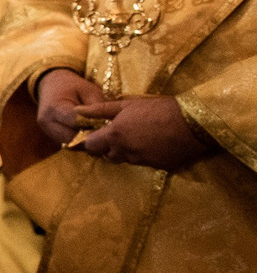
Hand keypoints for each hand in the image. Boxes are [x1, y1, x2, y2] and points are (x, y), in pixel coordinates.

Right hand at [35, 67, 104, 145]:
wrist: (51, 85)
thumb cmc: (73, 86)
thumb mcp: (89, 90)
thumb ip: (98, 108)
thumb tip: (108, 125)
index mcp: (55, 107)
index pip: (76, 123)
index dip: (94, 126)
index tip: (109, 126)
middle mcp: (47, 122)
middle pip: (72, 139)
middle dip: (90, 138)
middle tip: (106, 134)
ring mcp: (47, 131)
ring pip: (70, 144)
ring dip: (86, 142)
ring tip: (99, 135)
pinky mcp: (51, 136)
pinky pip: (68, 143)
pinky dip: (80, 142)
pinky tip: (90, 135)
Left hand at [73, 94, 211, 170]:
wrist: (196, 122)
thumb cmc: (160, 108)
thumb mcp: (128, 105)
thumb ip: (100, 111)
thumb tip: (77, 112)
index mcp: (114, 136)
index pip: (90, 146)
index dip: (92, 140)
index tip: (98, 132)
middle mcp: (125, 152)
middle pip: (106, 155)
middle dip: (108, 147)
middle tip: (119, 133)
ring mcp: (141, 161)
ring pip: (125, 159)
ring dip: (125, 151)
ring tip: (139, 135)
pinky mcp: (158, 167)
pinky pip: (143, 162)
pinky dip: (143, 155)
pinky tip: (153, 142)